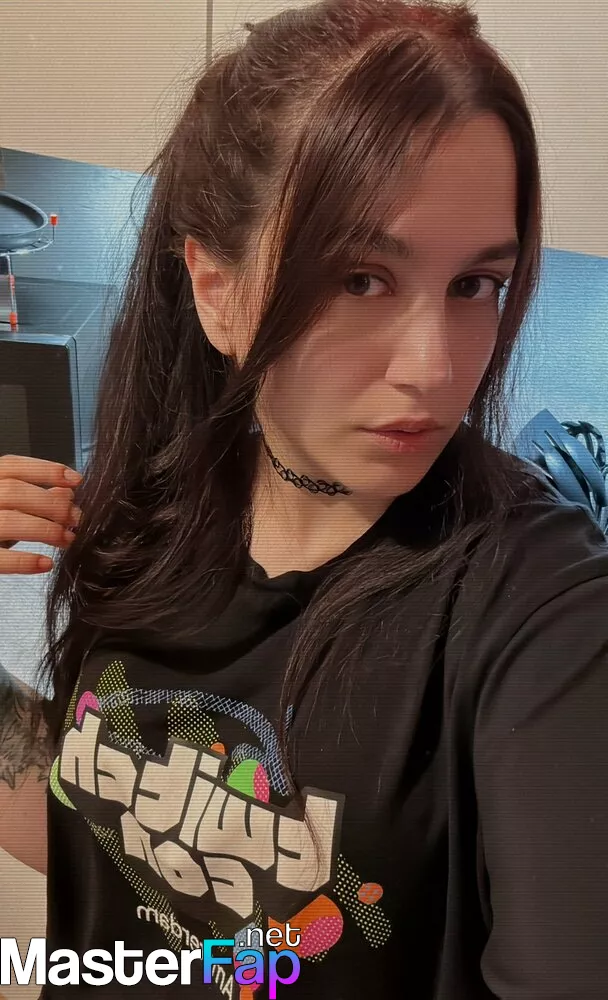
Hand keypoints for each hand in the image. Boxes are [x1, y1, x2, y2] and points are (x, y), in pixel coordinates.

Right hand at [0, 454, 82, 574]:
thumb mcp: (8, 508)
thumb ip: (32, 498)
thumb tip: (66, 493)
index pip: (12, 466)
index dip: (46, 470)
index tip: (76, 480)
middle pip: (13, 492)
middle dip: (51, 504)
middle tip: (76, 518)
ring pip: (9, 520)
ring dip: (46, 530)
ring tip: (68, 539)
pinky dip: (25, 561)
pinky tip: (46, 563)